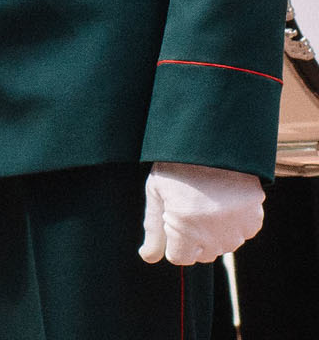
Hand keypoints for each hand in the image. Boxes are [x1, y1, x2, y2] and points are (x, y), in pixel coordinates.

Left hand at [140, 162, 263, 264]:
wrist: (212, 144)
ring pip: (223, 246)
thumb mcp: (157, 193)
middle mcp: (213, 233)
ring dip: (214, 233)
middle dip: (192, 238)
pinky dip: (234, 224)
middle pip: (201, 254)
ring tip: (207, 202)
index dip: (173, 239)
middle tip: (190, 207)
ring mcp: (236, 228)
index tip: (173, 218)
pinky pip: (243, 234)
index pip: (179, 258)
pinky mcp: (254, 219)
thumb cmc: (177, 167)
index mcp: (184, 226)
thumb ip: (153, 229)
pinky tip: (224, 202)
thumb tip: (149, 257)